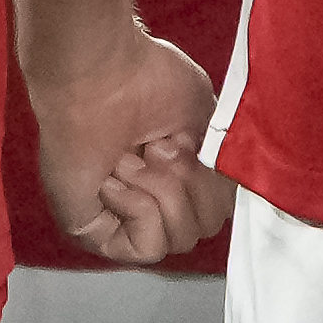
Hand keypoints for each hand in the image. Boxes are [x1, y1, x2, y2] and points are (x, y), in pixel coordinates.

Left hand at [29, 32, 220, 265]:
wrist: (104, 74)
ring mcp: (122, 218)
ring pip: (181, 240)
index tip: (191, 144)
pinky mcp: (96, 233)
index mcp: (178, 174)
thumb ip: (223, 164)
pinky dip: (141, 210)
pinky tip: (114, 179)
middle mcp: (151, 198)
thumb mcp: (211, 123)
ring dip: (165, 192)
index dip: (215, 183)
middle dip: (192, 185)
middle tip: (158, 148)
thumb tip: (227, 193)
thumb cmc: (149, 81)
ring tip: (133, 157)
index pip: (218, 209)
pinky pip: (147, 248)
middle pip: (205, 227)